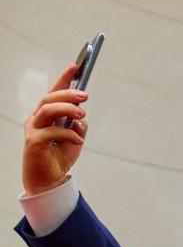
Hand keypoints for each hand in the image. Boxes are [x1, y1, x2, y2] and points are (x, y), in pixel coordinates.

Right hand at [23, 65, 89, 194]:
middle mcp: (37, 119)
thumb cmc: (59, 157)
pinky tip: (78, 139)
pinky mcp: (34, 142)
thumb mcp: (75, 139)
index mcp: (46, 115)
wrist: (49, 180)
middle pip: (49, 98)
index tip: (76, 66)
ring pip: (47, 110)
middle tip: (85, 96)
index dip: (64, 79)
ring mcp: (33, 129)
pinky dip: (68, 134)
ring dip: (66, 109)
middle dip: (68, 94)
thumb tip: (81, 118)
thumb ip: (78, 126)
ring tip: (82, 114)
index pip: (54, 93)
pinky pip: (52, 132)